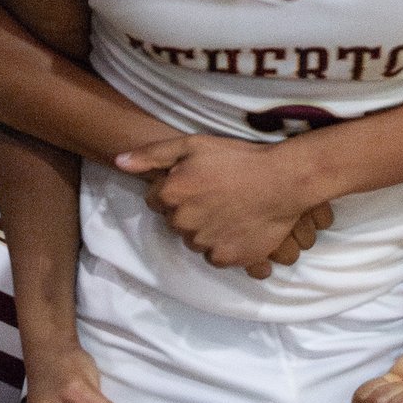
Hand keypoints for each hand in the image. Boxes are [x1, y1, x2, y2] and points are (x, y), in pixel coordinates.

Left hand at [114, 135, 333, 276]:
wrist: (283, 180)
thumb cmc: (238, 158)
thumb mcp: (193, 144)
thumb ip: (152, 154)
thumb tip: (119, 162)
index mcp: (169, 194)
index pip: (156, 200)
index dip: (175, 189)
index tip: (196, 182)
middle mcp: (181, 222)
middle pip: (174, 221)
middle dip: (189, 210)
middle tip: (216, 193)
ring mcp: (203, 243)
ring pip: (194, 240)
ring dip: (205, 228)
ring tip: (230, 209)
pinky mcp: (225, 258)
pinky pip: (215, 255)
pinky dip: (223, 244)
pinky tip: (238, 225)